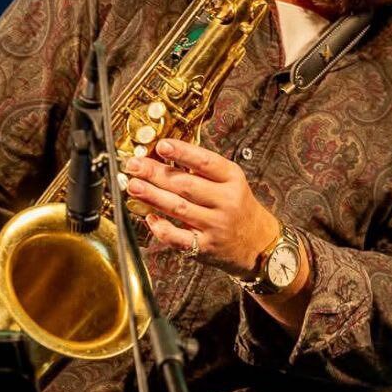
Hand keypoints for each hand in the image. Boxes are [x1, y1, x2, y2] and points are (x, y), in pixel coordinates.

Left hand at [125, 137, 279, 277]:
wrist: (258, 242)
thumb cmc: (239, 207)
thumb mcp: (231, 182)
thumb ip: (203, 170)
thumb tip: (166, 156)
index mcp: (232, 179)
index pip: (205, 162)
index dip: (182, 152)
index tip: (161, 145)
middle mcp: (226, 201)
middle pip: (186, 184)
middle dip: (156, 174)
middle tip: (134, 165)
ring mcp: (216, 225)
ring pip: (179, 208)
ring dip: (153, 196)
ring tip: (133, 185)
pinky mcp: (206, 246)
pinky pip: (179, 237)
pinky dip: (162, 228)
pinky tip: (149, 217)